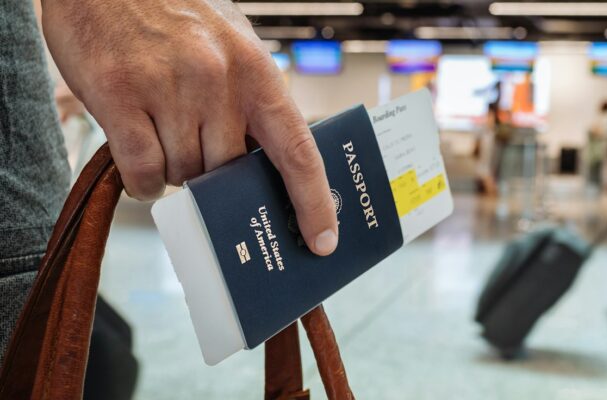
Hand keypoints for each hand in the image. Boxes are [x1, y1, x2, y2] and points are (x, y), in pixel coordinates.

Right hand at [42, 0, 338, 254]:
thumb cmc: (174, 10)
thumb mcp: (232, 45)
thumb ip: (253, 100)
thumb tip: (267, 161)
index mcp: (257, 71)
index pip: (298, 152)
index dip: (315, 203)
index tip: (323, 241)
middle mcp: (218, 81)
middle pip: (228, 171)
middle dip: (215, 174)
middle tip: (197, 145)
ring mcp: (168, 88)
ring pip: (185, 174)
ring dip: (175, 169)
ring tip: (161, 129)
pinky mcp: (119, 94)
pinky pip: (142, 171)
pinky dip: (143, 179)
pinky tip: (139, 155)